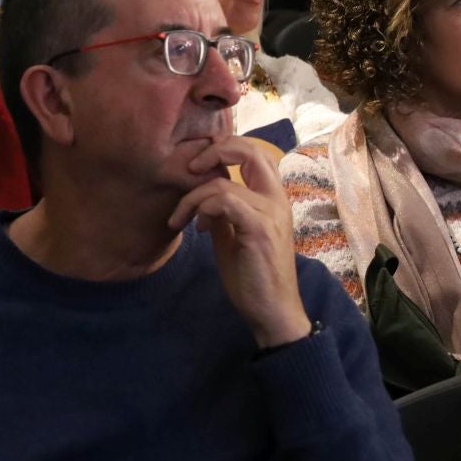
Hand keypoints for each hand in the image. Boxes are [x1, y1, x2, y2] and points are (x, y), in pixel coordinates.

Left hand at [165, 136, 309, 347]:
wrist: (272, 312)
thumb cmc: (253, 277)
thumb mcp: (232, 237)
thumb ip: (221, 213)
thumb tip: (201, 198)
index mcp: (272, 198)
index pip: (254, 152)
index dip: (224, 148)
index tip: (197, 167)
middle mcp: (277, 200)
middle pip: (250, 150)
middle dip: (214, 151)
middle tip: (190, 170)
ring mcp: (271, 214)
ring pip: (224, 185)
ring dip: (194, 198)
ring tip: (184, 219)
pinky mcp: (260, 231)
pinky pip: (226, 202)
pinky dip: (204, 208)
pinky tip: (199, 227)